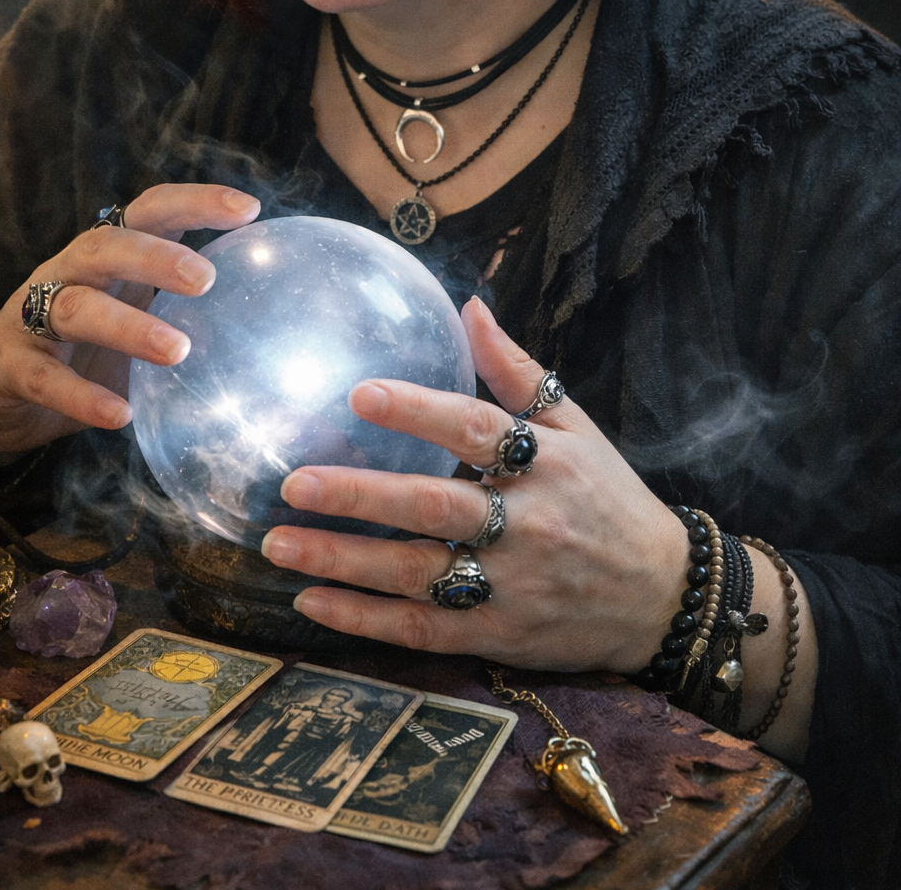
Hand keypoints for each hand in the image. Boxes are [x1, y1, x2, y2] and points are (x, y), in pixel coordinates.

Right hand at [0, 184, 258, 462]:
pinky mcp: (10, 367)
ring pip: (76, 307)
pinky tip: (120, 414)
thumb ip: (185, 311)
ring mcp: (31, 317)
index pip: (149, 212)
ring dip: (128, 326)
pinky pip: (45, 379)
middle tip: (205, 280)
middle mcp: (68, 274)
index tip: (249, 210)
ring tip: (177, 351)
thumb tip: (275, 320)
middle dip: (156, 256)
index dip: (195, 202)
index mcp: (107, 256)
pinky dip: (82, 396)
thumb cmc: (85, 350)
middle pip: (106, 246)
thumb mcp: (135, 318)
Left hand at [261, 297, 688, 671]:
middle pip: (436, 508)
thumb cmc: (609, 500)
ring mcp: (511, 587)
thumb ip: (516, 372)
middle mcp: (528, 526)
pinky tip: (312, 602)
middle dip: (361, 496)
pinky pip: (423, 628)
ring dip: (344, 561)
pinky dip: (366, 620)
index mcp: (547, 464)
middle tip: (295, 482)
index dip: (420, 411)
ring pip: (417, 574)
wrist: (664, 599)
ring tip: (278, 544)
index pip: (478, 431)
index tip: (361, 394)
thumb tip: (468, 306)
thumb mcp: (578, 427)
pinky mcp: (499, 636)